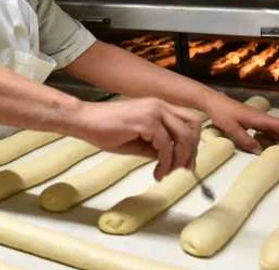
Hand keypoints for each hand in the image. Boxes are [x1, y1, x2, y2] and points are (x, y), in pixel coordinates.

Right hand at [73, 97, 201, 180]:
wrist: (84, 120)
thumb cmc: (105, 129)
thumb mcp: (138, 140)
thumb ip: (156, 145)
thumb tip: (173, 159)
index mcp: (159, 106)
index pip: (190, 121)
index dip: (194, 143)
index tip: (187, 163)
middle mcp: (160, 105)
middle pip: (193, 127)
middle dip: (191, 151)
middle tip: (183, 170)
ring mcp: (154, 111)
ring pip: (183, 137)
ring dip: (179, 160)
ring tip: (166, 173)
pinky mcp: (145, 121)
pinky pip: (166, 146)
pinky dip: (165, 163)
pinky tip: (157, 172)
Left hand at [205, 93, 278, 159]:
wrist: (213, 102)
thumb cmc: (222, 113)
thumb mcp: (231, 128)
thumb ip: (245, 140)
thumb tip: (259, 152)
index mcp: (260, 118)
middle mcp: (262, 118)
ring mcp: (259, 119)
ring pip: (277, 131)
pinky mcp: (254, 121)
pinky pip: (269, 131)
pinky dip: (276, 139)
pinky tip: (277, 147)